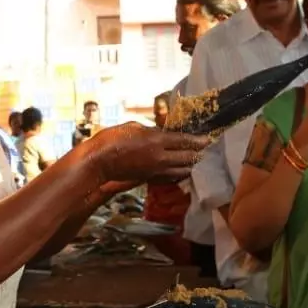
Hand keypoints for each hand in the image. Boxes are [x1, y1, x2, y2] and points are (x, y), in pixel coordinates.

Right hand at [90, 123, 211, 184]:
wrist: (99, 163)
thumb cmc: (112, 139)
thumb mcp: (134, 127)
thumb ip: (152, 131)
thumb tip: (163, 134)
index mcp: (157, 141)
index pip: (184, 141)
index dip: (198, 140)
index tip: (209, 139)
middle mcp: (160, 158)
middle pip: (187, 158)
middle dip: (198, 153)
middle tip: (204, 148)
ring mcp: (156, 171)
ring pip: (182, 171)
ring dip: (190, 165)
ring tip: (194, 159)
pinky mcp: (150, 179)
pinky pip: (171, 178)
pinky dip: (179, 173)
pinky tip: (180, 170)